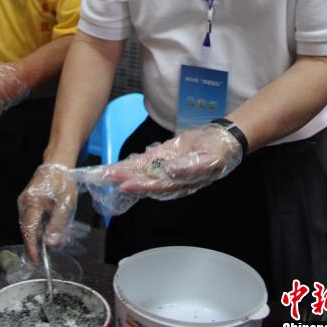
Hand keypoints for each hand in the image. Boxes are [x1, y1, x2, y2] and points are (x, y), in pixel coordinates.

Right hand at [18, 163, 77, 262]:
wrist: (58, 162)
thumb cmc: (63, 180)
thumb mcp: (66, 203)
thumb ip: (58, 224)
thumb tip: (51, 243)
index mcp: (32, 203)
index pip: (29, 231)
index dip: (32, 248)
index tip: (36, 261)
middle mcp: (24, 203)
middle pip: (27, 229)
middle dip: (35, 244)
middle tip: (44, 256)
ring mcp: (25, 201)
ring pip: (29, 224)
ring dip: (38, 235)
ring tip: (48, 245)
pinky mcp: (29, 200)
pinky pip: (32, 218)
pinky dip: (39, 227)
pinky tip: (47, 231)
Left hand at [101, 123, 242, 198]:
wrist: (221, 141)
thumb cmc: (218, 154)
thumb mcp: (209, 162)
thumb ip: (190, 169)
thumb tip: (171, 171)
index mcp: (181, 183)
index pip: (157, 186)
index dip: (141, 186)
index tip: (125, 184)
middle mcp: (169, 179)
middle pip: (144, 181)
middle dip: (125, 179)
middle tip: (107, 178)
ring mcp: (164, 168)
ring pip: (141, 172)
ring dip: (123, 172)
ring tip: (106, 172)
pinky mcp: (162, 157)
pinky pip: (144, 162)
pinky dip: (130, 164)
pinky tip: (116, 165)